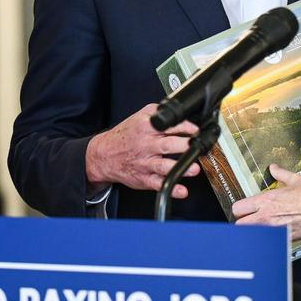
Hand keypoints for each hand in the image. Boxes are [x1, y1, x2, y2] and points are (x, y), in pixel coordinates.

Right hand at [85, 105, 200, 196]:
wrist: (104, 155)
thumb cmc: (125, 136)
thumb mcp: (138, 117)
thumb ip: (157, 111)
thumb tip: (177, 109)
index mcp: (146, 129)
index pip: (169, 126)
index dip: (185, 127)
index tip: (196, 130)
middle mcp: (147, 146)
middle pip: (168, 145)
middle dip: (184, 146)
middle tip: (196, 146)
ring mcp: (146, 163)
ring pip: (164, 166)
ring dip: (180, 168)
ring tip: (194, 169)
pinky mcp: (144, 178)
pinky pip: (159, 184)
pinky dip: (171, 188)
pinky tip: (181, 190)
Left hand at [232, 164, 300, 239]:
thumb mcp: (295, 180)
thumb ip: (281, 174)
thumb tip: (274, 168)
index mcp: (266, 200)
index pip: (238, 208)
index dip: (240, 210)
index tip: (244, 210)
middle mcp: (266, 216)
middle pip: (239, 225)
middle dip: (243, 223)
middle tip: (249, 221)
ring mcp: (274, 229)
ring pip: (251, 235)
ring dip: (254, 232)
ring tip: (262, 229)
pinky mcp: (284, 239)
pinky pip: (268, 242)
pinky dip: (269, 240)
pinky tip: (275, 236)